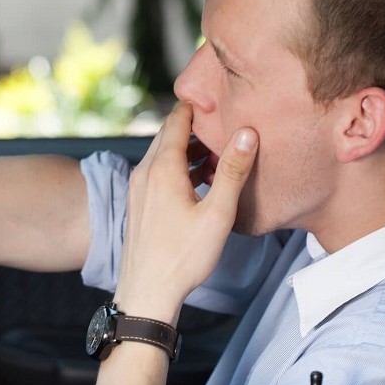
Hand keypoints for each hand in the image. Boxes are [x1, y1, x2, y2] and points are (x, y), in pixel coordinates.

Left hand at [114, 102, 258, 321]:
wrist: (146, 292)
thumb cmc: (182, 257)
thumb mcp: (216, 213)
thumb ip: (231, 171)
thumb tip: (247, 133)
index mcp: (161, 168)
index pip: (176, 120)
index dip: (195, 104)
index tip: (216, 92)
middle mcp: (143, 172)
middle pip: (168, 135)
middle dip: (193, 124)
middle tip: (222, 117)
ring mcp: (137, 188)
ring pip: (162, 154)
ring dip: (186, 148)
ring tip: (217, 149)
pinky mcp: (138, 203)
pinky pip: (157, 172)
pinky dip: (177, 166)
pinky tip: (197, 178)